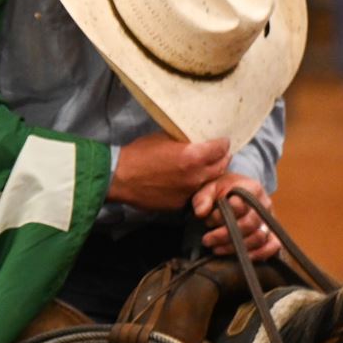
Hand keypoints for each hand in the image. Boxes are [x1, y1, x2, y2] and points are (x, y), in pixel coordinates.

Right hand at [107, 133, 229, 213]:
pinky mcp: (180, 204)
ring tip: (201, 168)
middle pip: (221, 167)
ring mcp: (189, 192)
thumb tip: (195, 140)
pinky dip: (192, 186)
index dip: (223, 143)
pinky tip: (182, 181)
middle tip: (218, 154)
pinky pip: (193, 193)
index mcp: (194, 156)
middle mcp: (196, 176)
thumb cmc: (138, 153)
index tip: (222, 141)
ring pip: (208, 182)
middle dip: (221, 158)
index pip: (221, 148)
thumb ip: (184, 141)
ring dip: (208, 174)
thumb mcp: (163, 138)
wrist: (119, 177)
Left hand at [194, 174, 276, 258]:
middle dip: (225, 234)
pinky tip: (241, 256)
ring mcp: (270, 219)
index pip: (240, 204)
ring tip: (216, 248)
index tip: (207, 220)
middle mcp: (264, 203)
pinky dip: (259, 254)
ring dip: (235, 246)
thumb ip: (203, 199)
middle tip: (207, 239)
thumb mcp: (209, 188)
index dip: (222, 215)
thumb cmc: (222, 191)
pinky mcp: (272, 233)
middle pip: (249, 224)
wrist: (234, 193)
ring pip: (259, 237)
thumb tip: (200, 213)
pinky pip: (273, 246)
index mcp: (251, 188)